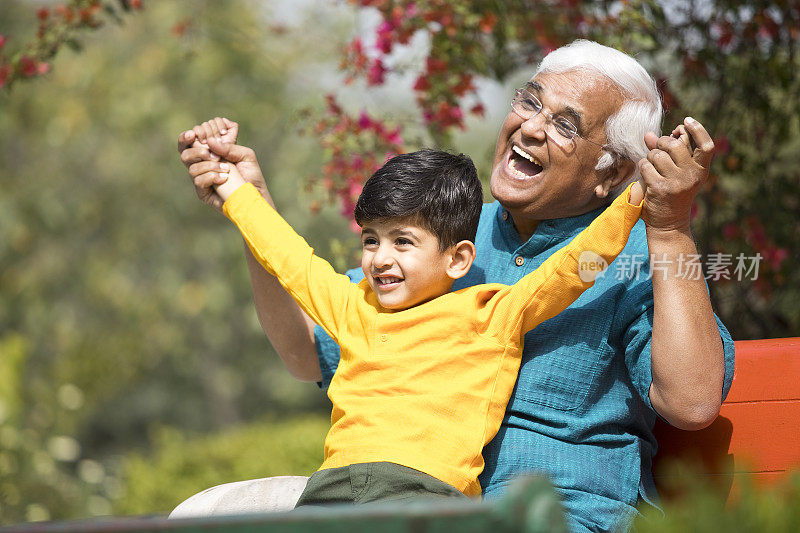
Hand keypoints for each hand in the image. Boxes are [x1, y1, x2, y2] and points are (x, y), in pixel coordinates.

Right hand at [178, 119, 270, 211]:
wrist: (256, 195)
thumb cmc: (251, 174)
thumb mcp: (245, 155)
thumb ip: (229, 147)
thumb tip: (210, 142)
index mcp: (209, 153)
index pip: (189, 143)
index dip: (185, 138)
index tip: (193, 134)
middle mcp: (202, 165)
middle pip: (184, 154)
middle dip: (196, 151)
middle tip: (209, 153)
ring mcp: (202, 179)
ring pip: (192, 168)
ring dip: (209, 166)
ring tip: (226, 169)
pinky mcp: (203, 193)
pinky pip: (198, 181)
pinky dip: (211, 177)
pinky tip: (224, 178)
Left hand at [638, 117, 713, 232]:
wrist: (669, 223)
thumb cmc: (672, 193)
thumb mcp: (676, 173)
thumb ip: (666, 152)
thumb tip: (649, 134)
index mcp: (701, 171)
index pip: (707, 146)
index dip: (698, 130)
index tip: (685, 120)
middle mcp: (692, 176)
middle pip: (675, 145)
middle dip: (662, 142)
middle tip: (658, 147)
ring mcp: (677, 183)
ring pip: (657, 154)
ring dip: (650, 157)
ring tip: (652, 166)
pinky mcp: (660, 188)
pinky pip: (645, 166)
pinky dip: (642, 167)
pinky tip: (646, 175)